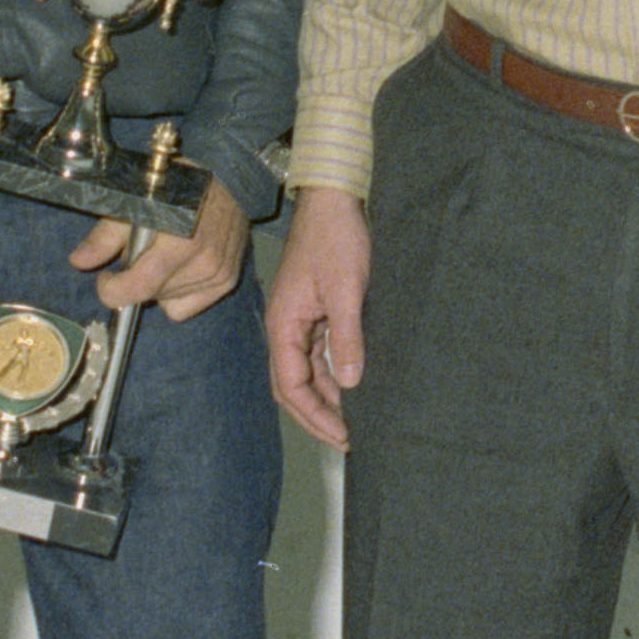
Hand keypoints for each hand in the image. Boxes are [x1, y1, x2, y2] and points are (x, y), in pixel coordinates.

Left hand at [78, 182, 252, 320]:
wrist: (228, 177)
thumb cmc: (178, 185)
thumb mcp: (136, 203)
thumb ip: (105, 236)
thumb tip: (78, 261)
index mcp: (179, 245)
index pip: (137, 289)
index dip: (112, 289)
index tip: (106, 277)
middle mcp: (202, 265)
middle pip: (149, 296)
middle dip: (135, 281)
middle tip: (140, 254)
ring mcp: (217, 276)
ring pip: (168, 303)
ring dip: (158, 286)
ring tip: (164, 255)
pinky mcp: (227, 281)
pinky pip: (189, 307)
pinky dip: (179, 293)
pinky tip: (180, 268)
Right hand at [265, 186, 370, 448]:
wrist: (334, 199)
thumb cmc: (336, 239)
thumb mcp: (346, 289)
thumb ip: (346, 337)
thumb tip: (351, 383)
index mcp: (283, 325)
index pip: (290, 386)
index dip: (315, 415)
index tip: (343, 436)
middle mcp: (285, 328)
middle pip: (294, 386)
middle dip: (318, 415)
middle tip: (349, 439)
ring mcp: (299, 320)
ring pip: (307, 372)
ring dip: (327, 397)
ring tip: (355, 420)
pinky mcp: (315, 311)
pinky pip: (319, 353)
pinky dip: (334, 374)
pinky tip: (354, 385)